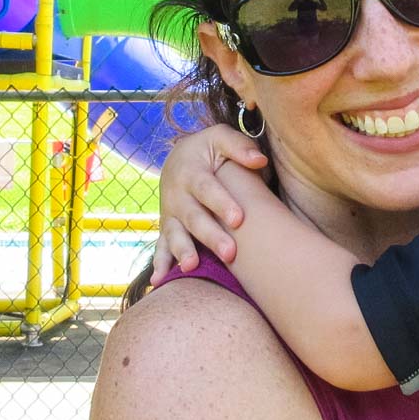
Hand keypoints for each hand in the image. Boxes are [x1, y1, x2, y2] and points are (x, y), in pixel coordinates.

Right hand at [152, 124, 269, 278]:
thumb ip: (239, 146)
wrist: (177, 159)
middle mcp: (177, 195)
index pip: (207, 188)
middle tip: (230, 253)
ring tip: (191, 267)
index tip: (239, 219)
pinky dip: (159, 264)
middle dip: (211, 236)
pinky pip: (160, 247)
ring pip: (175, 235)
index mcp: (191, 171)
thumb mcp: (220, 138)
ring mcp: (170, 214)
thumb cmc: (208, 150)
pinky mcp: (167, 228)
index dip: (221, 203)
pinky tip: (159, 281)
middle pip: (194, 217)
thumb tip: (260, 161)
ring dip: (182, 252)